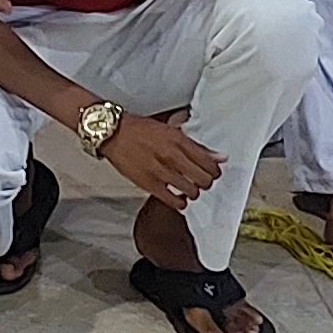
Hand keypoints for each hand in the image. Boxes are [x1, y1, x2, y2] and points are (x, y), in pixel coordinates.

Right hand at [104, 110, 227, 206]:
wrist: (112, 133)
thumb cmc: (139, 129)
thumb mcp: (170, 130)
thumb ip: (195, 145)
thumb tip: (219, 157)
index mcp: (179, 140)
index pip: (209, 162)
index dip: (214, 170)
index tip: (213, 172)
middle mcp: (172, 155)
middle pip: (204, 178)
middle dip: (206, 182)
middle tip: (202, 181)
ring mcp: (161, 171)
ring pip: (192, 191)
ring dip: (194, 192)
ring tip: (189, 188)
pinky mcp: (150, 184)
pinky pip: (174, 201)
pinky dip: (180, 203)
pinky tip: (179, 198)